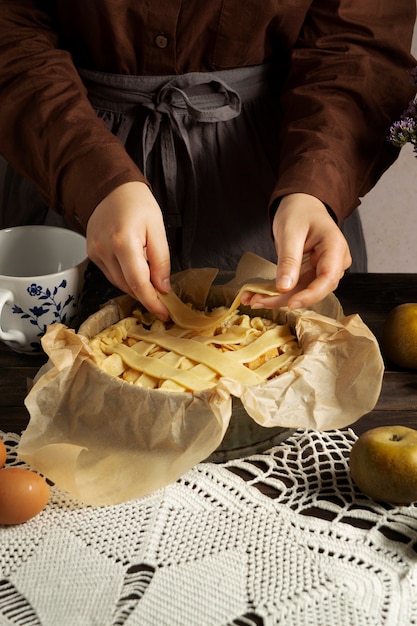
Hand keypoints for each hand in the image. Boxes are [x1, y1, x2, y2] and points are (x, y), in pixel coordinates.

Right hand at [86, 181, 170, 318]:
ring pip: (118, 283)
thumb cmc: (137, 203)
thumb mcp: (158, 228)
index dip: (152, 301)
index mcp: (123, 241)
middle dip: (146, 295)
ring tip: (151, 282)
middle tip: (163, 300)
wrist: (111, 188)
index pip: (138, 282)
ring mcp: (95, 252)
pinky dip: (125, 277)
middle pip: (128, 286)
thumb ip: (161, 260)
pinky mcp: (91, 253)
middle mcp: (105, 249)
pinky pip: (111, 274)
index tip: (164, 312)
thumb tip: (163, 288)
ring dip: (135, 287)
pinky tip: (135, 269)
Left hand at [241, 193, 351, 309]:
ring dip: (277, 299)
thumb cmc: (299, 211)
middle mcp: (335, 262)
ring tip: (252, 299)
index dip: (310, 295)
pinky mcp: (312, 274)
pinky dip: (277, 293)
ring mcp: (324, 269)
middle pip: (314, 289)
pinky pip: (296, 288)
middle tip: (257, 301)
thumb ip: (289, 259)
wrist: (302, 205)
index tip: (290, 303)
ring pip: (303, 292)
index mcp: (335, 247)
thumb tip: (284, 287)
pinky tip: (259, 296)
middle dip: (285, 299)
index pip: (328, 278)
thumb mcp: (290, 232)